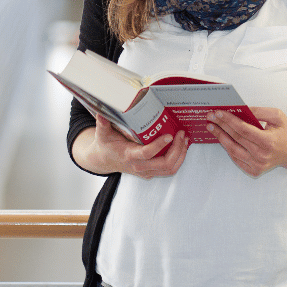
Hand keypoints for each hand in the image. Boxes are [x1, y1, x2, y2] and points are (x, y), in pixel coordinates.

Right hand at [73, 114, 187, 178]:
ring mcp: (146, 172)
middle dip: (177, 149)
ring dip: (180, 155)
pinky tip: (181, 146)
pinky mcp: (151, 172)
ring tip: (184, 139)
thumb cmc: (106, 145)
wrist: (105, 161)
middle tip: (181, 134)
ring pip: (170, 169)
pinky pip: (169, 169)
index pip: (147, 153)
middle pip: (164, 164)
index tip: (169, 135)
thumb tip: (101, 113)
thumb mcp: (102, 134)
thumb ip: (102, 124)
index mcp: (129, 156)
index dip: (159, 145)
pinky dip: (178, 159)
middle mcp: (139, 166)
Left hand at [207, 107, 286, 178]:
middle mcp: (262, 156)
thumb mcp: (277, 116)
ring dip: (220, 137)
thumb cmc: (286, 132)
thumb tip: (240, 108)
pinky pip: (236, 158)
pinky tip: (221, 137)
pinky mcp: (254, 171)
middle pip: (236, 138)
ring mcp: (257, 165)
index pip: (243, 130)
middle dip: (221, 126)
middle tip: (210, 117)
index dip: (229, 120)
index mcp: (268, 142)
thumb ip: (259, 111)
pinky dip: (227, 147)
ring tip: (212, 127)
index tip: (218, 112)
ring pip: (233, 150)